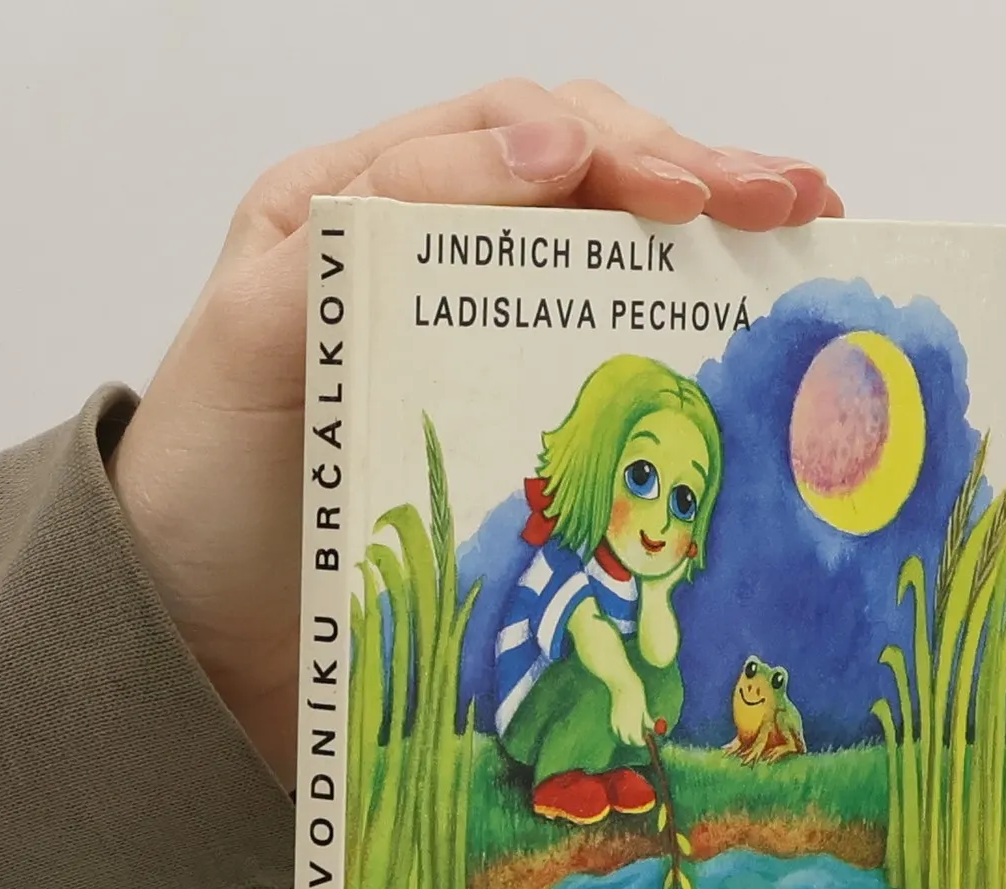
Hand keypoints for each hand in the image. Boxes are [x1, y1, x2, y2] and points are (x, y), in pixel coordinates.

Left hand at [108, 79, 840, 778]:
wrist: (200, 638)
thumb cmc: (208, 490)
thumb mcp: (257, 334)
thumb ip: (370, 223)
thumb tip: (545, 155)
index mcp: (356, 208)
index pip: (504, 133)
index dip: (605, 146)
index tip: (684, 195)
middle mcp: (429, 255)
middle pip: (582, 174)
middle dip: (693, 170)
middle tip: (793, 202)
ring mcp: (479, 340)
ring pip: (610, 253)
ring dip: (711, 236)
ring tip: (805, 231)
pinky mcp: (513, 424)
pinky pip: (607, 357)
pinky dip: (683, 331)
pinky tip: (746, 326)